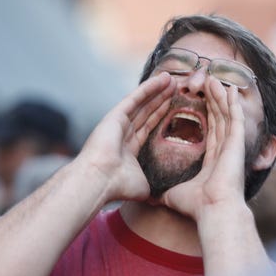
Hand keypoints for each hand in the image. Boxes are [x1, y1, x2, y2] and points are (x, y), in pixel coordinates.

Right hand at [78, 72, 175, 202]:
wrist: (100, 180)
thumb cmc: (118, 186)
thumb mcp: (142, 185)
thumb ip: (151, 182)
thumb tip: (161, 197)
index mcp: (128, 148)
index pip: (147, 126)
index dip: (160, 115)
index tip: (173, 105)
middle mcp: (123, 133)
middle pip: (146, 111)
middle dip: (160, 99)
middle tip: (175, 87)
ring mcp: (118, 123)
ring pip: (142, 102)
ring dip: (157, 90)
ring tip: (171, 79)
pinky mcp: (115, 115)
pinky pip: (135, 98)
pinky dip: (149, 87)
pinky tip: (161, 79)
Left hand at [160, 77, 245, 220]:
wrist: (212, 211)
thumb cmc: (196, 206)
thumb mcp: (174, 195)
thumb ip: (165, 192)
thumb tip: (152, 199)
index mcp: (212, 160)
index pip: (210, 131)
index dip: (206, 115)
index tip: (200, 102)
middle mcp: (224, 151)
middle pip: (218, 119)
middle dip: (213, 101)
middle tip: (208, 84)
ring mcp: (232, 146)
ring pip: (226, 115)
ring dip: (220, 97)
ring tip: (214, 80)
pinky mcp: (237, 143)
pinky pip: (235, 117)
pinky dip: (233, 103)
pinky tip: (230, 89)